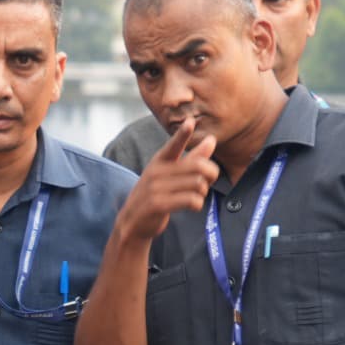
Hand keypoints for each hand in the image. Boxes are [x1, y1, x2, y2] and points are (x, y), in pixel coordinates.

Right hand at [117, 114, 220, 241]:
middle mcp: (156, 172)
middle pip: (197, 166)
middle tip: (210, 181)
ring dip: (203, 192)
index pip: (173, 145)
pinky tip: (193, 206)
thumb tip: (212, 139)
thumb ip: (192, 157)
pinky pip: (191, 200)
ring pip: (197, 184)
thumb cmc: (156, 195)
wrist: (132, 223)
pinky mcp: (158, 204)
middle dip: (211, 174)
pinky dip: (197, 204)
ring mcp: (155, 188)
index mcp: (159, 161)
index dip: (182, 134)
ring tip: (197, 196)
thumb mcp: (170, 174)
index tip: (190, 121)